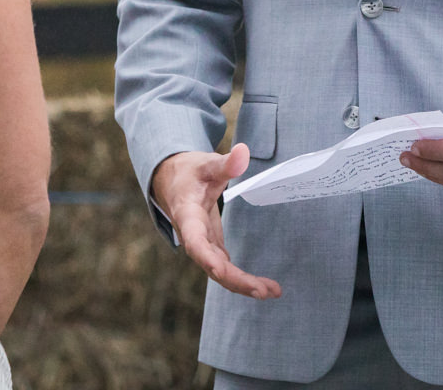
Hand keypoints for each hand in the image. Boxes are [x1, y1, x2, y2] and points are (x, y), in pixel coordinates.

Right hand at [150, 148, 282, 298]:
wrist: (171, 180)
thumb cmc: (189, 172)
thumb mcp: (206, 164)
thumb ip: (226, 163)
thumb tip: (243, 151)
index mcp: (187, 215)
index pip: (195, 240)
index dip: (206, 256)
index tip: (221, 269)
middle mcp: (192, 235)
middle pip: (211, 264)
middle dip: (235, 279)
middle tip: (264, 290)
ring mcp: (201, 243)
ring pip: (219, 270)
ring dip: (242, 283)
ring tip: (272, 291)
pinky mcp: (210, 245)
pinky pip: (224, 267)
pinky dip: (241, 278)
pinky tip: (263, 286)